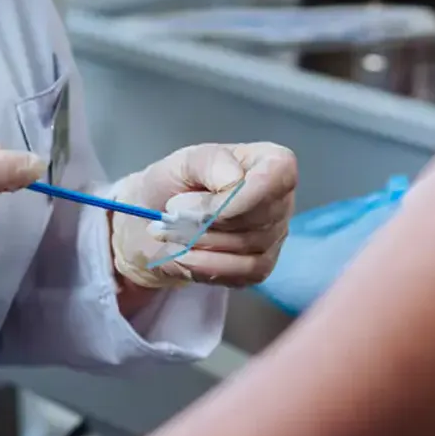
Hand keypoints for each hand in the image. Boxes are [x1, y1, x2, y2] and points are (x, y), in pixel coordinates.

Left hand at [111, 143, 296, 288]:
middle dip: (209, 219)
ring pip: (246, 247)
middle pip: (259, 216)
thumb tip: (233, 180)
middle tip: (173, 211)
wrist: (154, 222)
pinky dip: (205, 265)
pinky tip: (185, 254)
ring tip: (173, 231)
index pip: (279, 174)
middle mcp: (280, 201)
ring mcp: (273, 237)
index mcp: (270, 162)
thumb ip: (210, 162)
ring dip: (201, 242)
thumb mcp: (183, 162)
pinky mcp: (259, 268)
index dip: (242, 194)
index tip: (205, 201)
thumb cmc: (174, 185)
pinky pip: (241, 273)